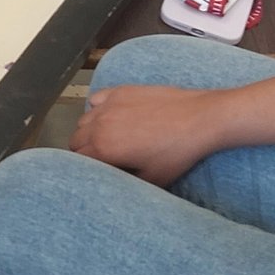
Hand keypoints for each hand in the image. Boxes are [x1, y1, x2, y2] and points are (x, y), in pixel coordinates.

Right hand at [69, 82, 222, 184]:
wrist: (199, 119)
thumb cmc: (178, 150)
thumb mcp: (153, 180)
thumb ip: (126, 181)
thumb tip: (117, 183)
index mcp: (104, 147)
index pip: (78, 160)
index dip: (87, 168)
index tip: (97, 171)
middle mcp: (100, 123)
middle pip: (75, 139)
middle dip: (84, 150)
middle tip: (102, 157)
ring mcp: (109, 104)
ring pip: (83, 119)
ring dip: (89, 130)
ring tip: (108, 137)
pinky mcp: (120, 91)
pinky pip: (96, 99)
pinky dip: (98, 108)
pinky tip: (113, 115)